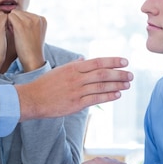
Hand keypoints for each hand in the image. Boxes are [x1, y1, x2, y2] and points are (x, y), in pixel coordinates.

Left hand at [7, 9, 45, 71]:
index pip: (26, 13)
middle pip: (20, 12)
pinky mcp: (21, 25)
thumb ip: (30, 24)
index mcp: (42, 19)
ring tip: (12, 32)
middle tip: (15, 32)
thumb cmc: (31, 49)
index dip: (20, 21)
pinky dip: (7, 23)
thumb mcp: (35, 33)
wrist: (32, 60)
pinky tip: (8, 32)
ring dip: (10, 21)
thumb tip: (18, 16)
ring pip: (14, 13)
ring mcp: (29, 21)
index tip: (20, 31)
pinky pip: (9, 17)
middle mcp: (37, 18)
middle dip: (16, 20)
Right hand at [16, 57, 132, 119]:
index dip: (113, 61)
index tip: (125, 61)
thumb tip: (83, 59)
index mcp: (73, 67)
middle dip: (119, 74)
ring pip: (102, 86)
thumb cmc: (45, 85)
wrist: (32, 99)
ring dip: (117, 85)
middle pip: (103, 74)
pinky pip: (96, 99)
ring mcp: (77, 91)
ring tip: (127, 84)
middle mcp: (76, 78)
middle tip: (131, 74)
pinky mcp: (76, 104)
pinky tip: (117, 95)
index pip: (98, 62)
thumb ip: (73, 65)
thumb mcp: (59, 70)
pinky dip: (108, 96)